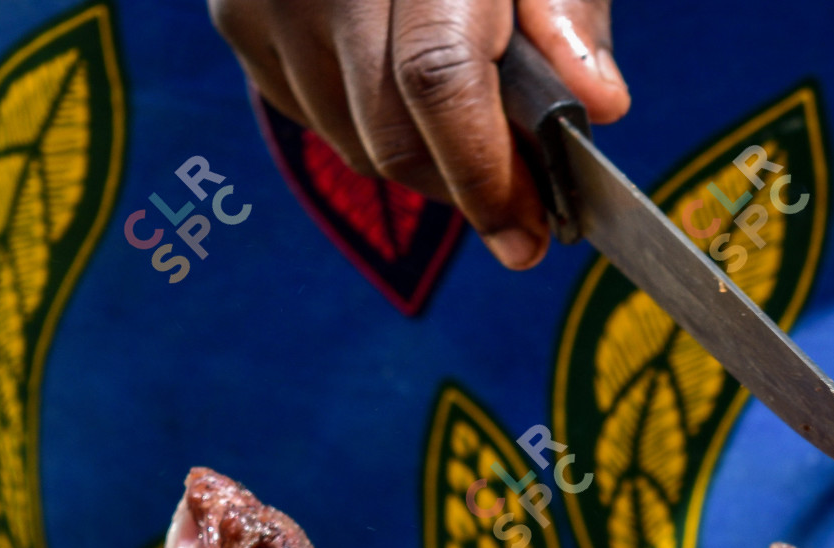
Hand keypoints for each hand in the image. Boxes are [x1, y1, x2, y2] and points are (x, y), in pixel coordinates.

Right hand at [209, 0, 629, 267]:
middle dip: (461, 186)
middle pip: (390, 133)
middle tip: (517, 200)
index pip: (437, 78)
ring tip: (463, 126)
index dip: (483, 173)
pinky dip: (365, 126)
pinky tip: (395, 84)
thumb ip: (569, 14)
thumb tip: (599, 104)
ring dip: (418, 160)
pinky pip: (310, 117)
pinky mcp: (234, 16)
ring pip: (351, 142)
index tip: (526, 239)